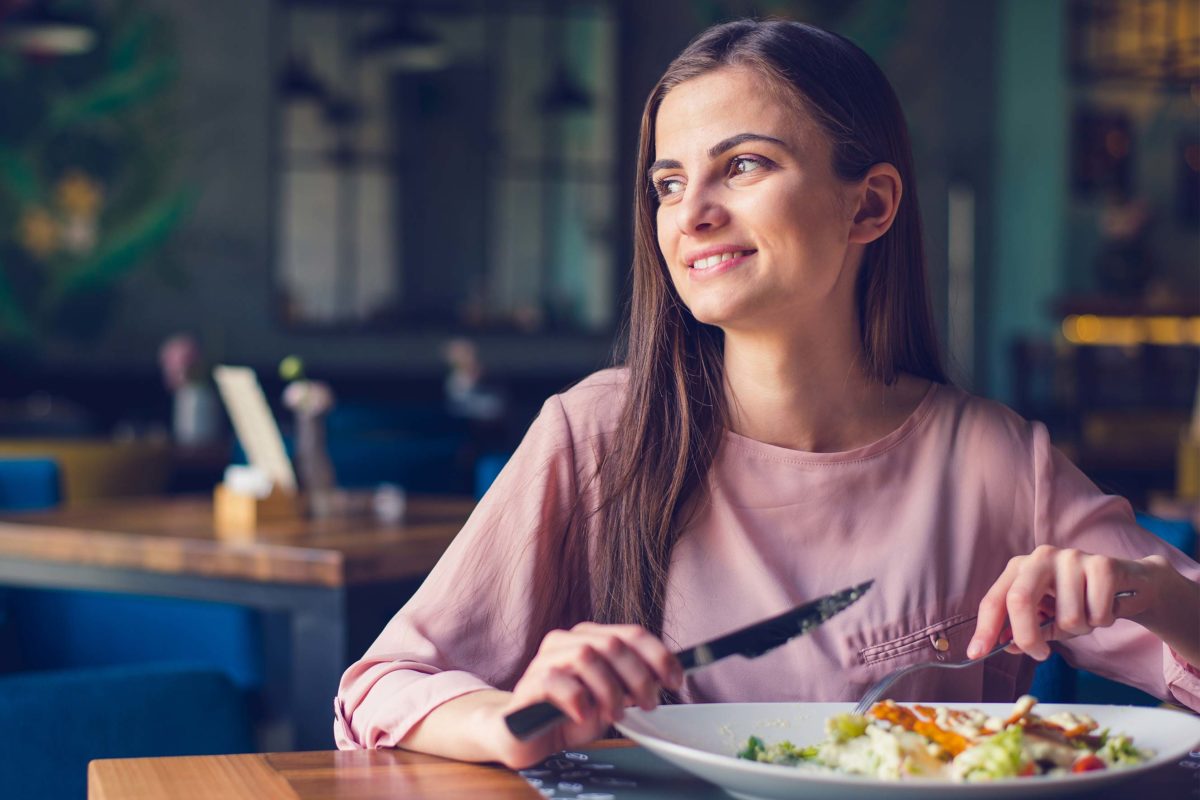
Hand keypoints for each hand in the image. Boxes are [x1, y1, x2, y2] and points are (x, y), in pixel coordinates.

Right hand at [490, 623, 681, 767]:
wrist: (526, 736)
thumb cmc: (571, 714)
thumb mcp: (610, 699)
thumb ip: (631, 685)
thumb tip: (664, 678)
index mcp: (590, 638)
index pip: (632, 633)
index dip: (658, 655)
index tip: (675, 681)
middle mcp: (566, 641)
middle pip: (613, 644)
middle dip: (638, 677)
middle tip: (647, 705)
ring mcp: (544, 659)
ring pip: (586, 656)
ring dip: (609, 690)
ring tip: (614, 715)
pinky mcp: (528, 683)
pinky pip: (556, 680)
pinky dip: (578, 699)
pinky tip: (584, 716)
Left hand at [968, 545, 1164, 661]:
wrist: (1131, 584)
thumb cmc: (1081, 601)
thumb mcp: (1047, 617)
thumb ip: (1025, 629)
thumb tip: (1005, 645)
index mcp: (1020, 568)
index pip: (995, 600)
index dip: (984, 629)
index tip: (976, 654)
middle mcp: (1041, 557)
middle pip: (1020, 600)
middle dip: (1027, 636)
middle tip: (1040, 654)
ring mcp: (1071, 557)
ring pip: (1067, 617)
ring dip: (1080, 629)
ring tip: (1087, 615)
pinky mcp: (1102, 565)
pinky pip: (1096, 614)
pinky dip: (1103, 621)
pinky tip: (1106, 607)